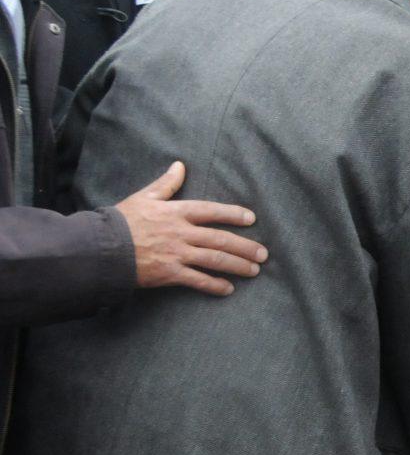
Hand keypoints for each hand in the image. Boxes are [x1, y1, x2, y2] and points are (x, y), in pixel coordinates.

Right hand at [115, 161, 267, 294]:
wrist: (100, 248)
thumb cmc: (121, 221)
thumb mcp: (144, 197)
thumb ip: (166, 184)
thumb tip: (180, 165)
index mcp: (176, 212)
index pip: (211, 210)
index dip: (232, 214)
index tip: (251, 219)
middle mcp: (181, 232)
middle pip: (220, 238)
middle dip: (245, 246)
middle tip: (263, 254)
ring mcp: (176, 253)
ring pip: (215, 259)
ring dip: (237, 265)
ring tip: (254, 270)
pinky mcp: (169, 273)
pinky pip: (198, 280)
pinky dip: (215, 285)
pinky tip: (228, 289)